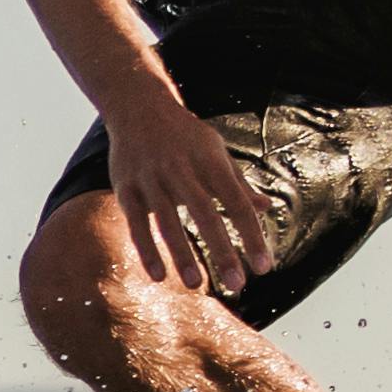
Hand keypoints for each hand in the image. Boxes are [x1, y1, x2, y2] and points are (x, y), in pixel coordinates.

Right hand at [102, 86, 274, 295]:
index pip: (237, 203)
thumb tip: (266, 208)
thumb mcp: (215, 151)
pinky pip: (137, 222)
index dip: (251, 236)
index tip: (264, 267)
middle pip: (204, 213)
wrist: (137, 105)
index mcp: (210, 160)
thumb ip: (238, 183)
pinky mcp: (125, 186)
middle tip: (237, 285)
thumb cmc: (184, 135)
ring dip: (181, 254)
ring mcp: (151, 177)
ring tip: (195, 285)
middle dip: (221, 250)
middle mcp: (181, 168)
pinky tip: (158, 275)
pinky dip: (146, 249)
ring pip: (167, 220)